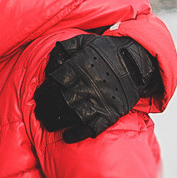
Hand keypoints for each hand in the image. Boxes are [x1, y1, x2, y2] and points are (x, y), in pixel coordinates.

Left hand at [33, 34, 159, 141]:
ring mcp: (95, 102)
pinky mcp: (107, 114)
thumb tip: (49, 63)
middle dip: (44, 111)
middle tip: (40, 114)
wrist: (137, 61)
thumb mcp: (84, 41)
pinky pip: (87, 129)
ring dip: (54, 123)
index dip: (42, 94)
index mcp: (75, 70)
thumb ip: (64, 48)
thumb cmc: (108, 50)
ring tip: (49, 125)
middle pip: (55, 104)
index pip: (50, 86)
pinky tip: (67, 136)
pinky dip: (74, 135)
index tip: (39, 97)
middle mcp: (82, 87)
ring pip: (67, 118)